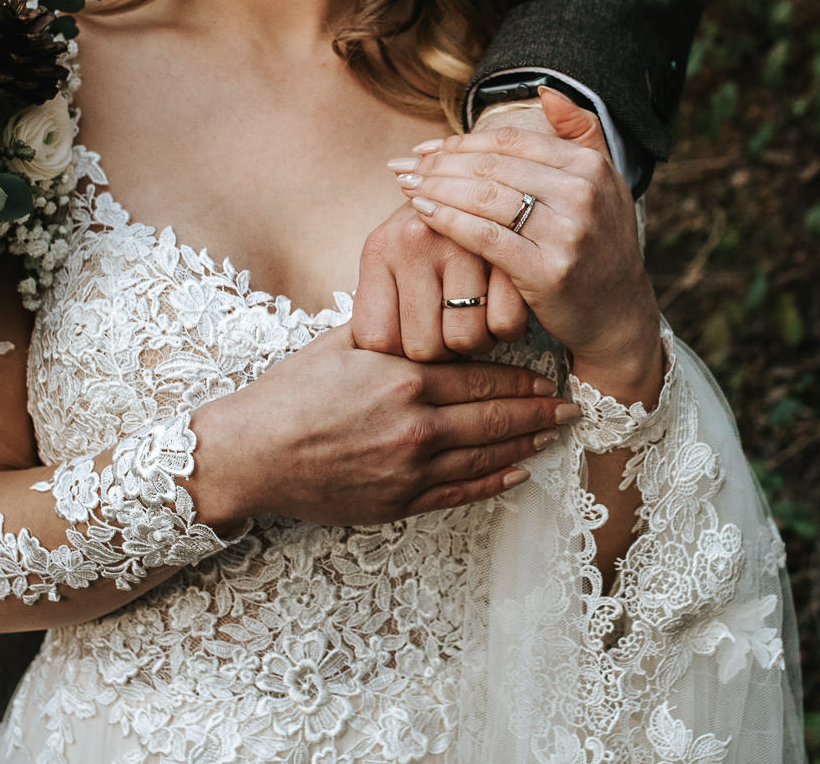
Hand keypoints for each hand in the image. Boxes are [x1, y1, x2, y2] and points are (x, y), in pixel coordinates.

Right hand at [189, 325, 577, 529]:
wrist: (248, 453)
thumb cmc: (287, 394)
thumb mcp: (337, 346)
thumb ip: (388, 333)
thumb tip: (425, 317)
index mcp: (403, 379)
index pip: (480, 376)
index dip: (521, 377)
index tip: (547, 374)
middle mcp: (415, 425)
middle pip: (495, 417)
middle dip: (538, 411)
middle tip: (571, 406)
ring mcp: (409, 469)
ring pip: (485, 456)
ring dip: (526, 445)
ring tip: (554, 436)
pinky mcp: (397, 503)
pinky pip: (459, 493)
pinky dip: (493, 482)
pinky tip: (518, 473)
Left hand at [352, 91, 612, 359]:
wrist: (617, 316)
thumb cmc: (598, 249)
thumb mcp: (605, 185)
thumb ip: (580, 133)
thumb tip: (543, 91)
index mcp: (591, 166)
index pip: (510, 141)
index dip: (461, 142)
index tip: (425, 149)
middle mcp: (582, 193)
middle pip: (492, 166)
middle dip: (438, 164)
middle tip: (402, 167)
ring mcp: (567, 232)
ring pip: (485, 197)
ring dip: (436, 188)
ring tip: (405, 186)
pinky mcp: (547, 270)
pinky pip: (485, 237)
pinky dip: (449, 221)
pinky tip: (423, 214)